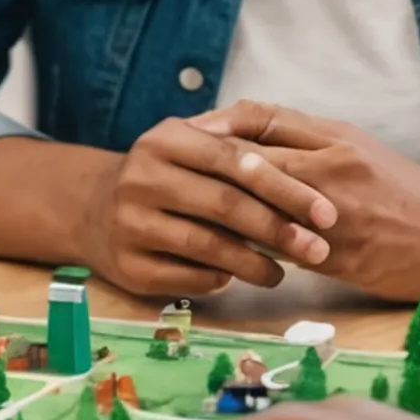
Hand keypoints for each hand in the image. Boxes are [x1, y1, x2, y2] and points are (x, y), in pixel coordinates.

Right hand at [73, 115, 338, 297]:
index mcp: (167, 139)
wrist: (92, 208)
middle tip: (318, 249)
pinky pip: (187, 278)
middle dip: (279, 229)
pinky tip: (237, 279)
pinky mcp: (127, 266)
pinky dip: (219, 280)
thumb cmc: (164, 176)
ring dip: (254, 263)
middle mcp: (142, 177)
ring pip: (207, 246)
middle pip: (224, 204)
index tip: (327, 213)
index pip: (236, 160)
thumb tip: (309, 174)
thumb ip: (239, 150)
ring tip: (283, 273)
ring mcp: (130, 223)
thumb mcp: (191, 148)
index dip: (286, 187)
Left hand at [198, 103, 419, 301]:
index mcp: (336, 137)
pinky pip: (282, 251)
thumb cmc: (408, 195)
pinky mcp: (342, 254)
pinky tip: (222, 256)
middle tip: (167, 171)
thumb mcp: (361, 153)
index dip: (219, 124)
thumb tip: (256, 145)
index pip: (262, 117)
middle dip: (205, 165)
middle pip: (252, 156)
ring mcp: (336, 211)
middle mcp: (333, 166)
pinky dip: (250, 251)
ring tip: (183, 215)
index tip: (185, 134)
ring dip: (220, 210)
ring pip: (261, 205)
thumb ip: (312, 145)